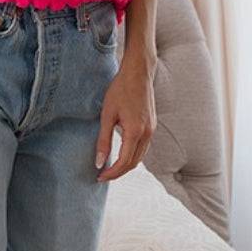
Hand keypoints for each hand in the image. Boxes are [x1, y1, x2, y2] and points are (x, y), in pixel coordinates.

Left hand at [94, 57, 156, 180]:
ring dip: (126, 165)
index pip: (124, 162)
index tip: (99, 177)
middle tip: (102, 175)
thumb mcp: (107, 115)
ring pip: (140, 157)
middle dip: (118, 172)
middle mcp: (147, 133)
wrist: (138, 73)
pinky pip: (143, 147)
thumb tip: (99, 162)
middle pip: (134, 163)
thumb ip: (103, 141)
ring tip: (110, 167)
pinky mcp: (152, 125)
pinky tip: (121, 153)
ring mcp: (152, 130)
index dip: (111, 173)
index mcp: (135, 132)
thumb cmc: (120, 90)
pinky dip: (132, 155)